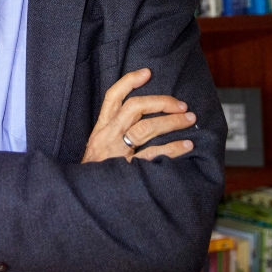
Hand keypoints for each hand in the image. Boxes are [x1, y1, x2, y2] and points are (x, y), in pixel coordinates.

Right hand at [81, 68, 195, 163]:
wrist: (82, 198)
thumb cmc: (95, 173)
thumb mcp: (97, 148)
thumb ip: (113, 134)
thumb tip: (141, 119)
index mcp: (101, 129)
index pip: (112, 97)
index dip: (129, 82)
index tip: (147, 73)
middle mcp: (107, 136)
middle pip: (134, 108)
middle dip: (160, 102)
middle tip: (181, 105)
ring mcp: (117, 153)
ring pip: (145, 128)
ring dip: (171, 121)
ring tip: (189, 120)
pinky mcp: (128, 170)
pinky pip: (154, 154)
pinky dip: (173, 149)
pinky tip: (186, 146)